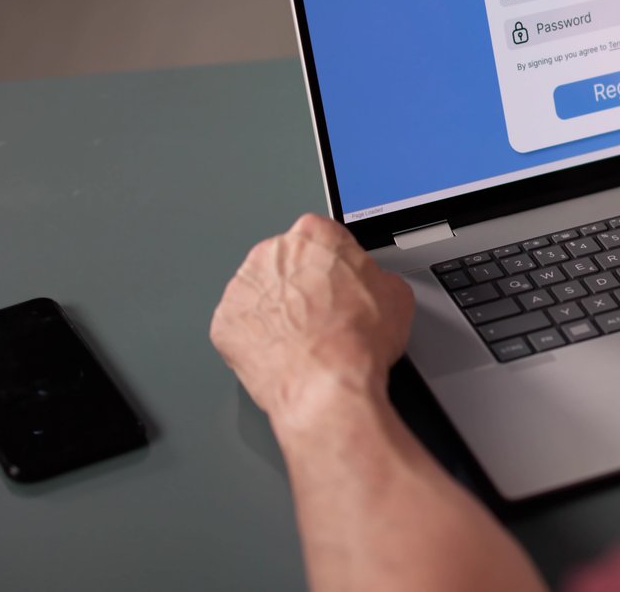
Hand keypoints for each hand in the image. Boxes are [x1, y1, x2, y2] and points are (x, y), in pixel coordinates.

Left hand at [210, 214, 414, 427]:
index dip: (335, 266)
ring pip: (260, 293)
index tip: (339, 283)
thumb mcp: (396, 296)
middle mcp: (272, 253)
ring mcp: (242, 288)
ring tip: (302, 339)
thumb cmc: (357, 341)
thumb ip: (375, 278)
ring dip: (276, 310)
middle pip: (285, 262)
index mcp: (313, 235)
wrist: (327, 384)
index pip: (323, 238)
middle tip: (322, 315)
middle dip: (300, 285)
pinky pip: (239, 326)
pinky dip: (256, 338)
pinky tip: (280, 352)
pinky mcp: (223, 323)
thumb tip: (374, 288)